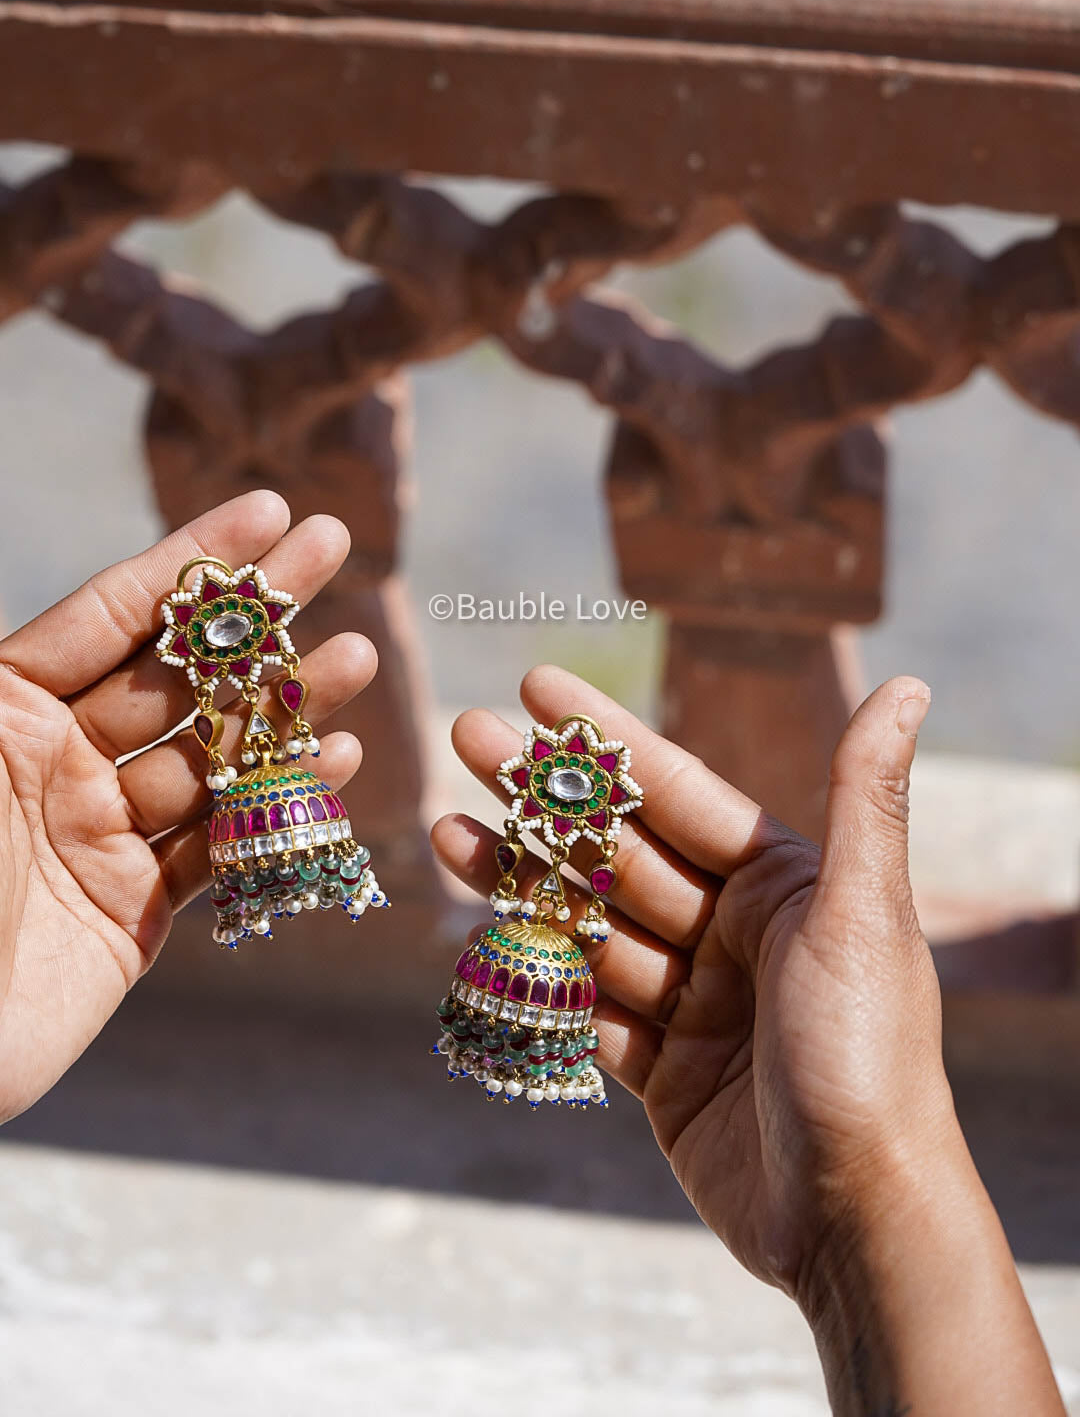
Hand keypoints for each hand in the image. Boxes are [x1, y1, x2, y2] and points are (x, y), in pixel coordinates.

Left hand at [0, 491, 375, 1122]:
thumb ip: (10, 681)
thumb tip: (95, 608)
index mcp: (2, 707)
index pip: (114, 611)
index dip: (194, 557)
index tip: (269, 511)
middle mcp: (56, 759)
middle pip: (180, 670)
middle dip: (260, 610)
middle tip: (335, 545)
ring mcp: (101, 832)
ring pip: (216, 754)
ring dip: (290, 703)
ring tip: (357, 656)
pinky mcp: (136, 911)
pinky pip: (224, 845)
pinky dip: (282, 803)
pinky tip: (339, 757)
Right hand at [433, 665, 1064, 1413]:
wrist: (857, 1220)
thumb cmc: (868, 1054)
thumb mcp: (862, 912)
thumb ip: (862, 796)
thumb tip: (906, 682)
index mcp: (781, 884)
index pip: (674, 789)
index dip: (601, 736)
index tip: (534, 685)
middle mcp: (735, 934)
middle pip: (615, 848)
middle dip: (540, 795)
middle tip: (465, 737)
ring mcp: (695, 1004)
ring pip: (587, 925)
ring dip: (518, 879)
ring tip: (444, 832)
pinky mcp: (666, 1073)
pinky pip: (585, 1012)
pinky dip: (535, 980)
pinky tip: (476, 944)